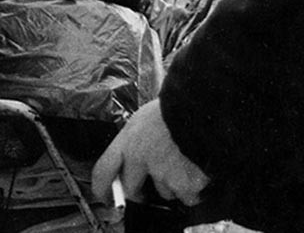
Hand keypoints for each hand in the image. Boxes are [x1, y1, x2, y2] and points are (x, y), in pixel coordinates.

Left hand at [91, 100, 210, 206]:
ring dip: (171, 185)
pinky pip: (187, 196)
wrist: (202, 109)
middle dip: (138, 191)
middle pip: (131, 189)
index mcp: (128, 140)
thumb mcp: (145, 117)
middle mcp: (141, 159)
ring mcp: (163, 173)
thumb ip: (136, 139)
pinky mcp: (184, 184)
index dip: (101, 189)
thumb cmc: (175, 107)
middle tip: (147, 187)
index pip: (103, 171)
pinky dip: (192, 189)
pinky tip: (196, 172)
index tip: (105, 197)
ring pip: (163, 192)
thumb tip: (133, 153)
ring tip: (183, 163)